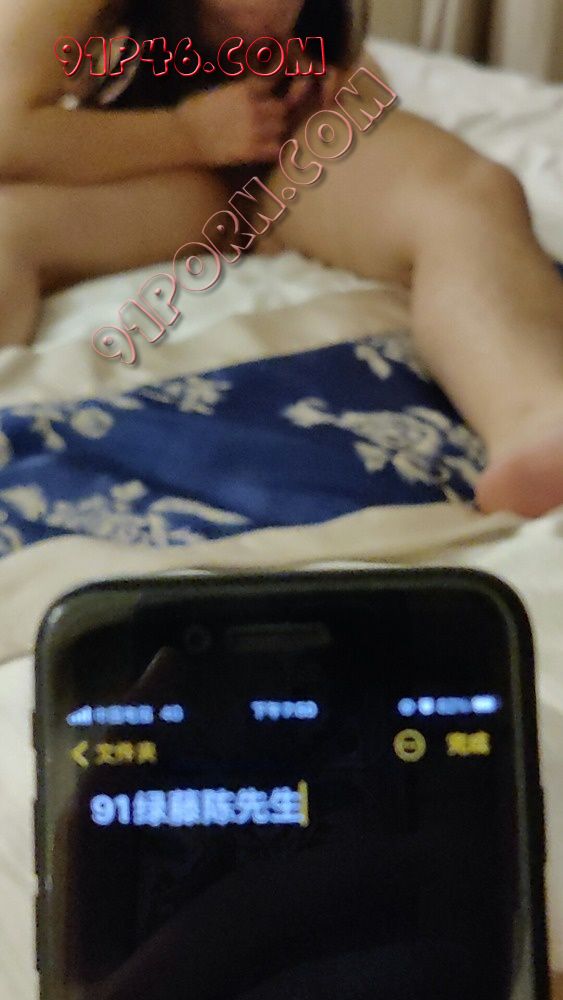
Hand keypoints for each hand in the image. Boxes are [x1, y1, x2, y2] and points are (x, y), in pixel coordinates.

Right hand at [177, 77, 291, 166]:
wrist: (183, 135)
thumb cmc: (194, 112)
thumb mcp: (218, 92)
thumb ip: (238, 92)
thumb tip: (251, 93)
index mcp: (244, 90)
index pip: (272, 84)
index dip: (270, 92)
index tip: (268, 97)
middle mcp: (253, 108)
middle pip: (281, 109)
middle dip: (276, 114)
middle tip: (269, 121)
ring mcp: (253, 130)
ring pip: (281, 129)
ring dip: (275, 131)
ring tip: (267, 135)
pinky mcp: (249, 151)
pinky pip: (275, 149)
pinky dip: (273, 149)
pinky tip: (266, 149)